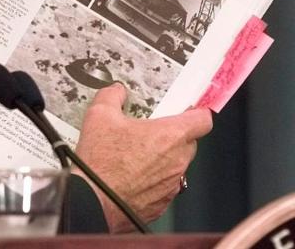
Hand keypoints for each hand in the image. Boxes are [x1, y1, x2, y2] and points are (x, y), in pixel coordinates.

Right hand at [73, 82, 212, 231]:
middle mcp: (177, 161)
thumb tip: (116, 91)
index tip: (187, 109)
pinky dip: (152, 180)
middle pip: (188, 142)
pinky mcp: (162, 203)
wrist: (93, 201)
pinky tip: (129, 175)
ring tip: (133, 155)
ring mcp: (172, 184)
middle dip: (171, 135)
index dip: (196, 112)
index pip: (203, 120)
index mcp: (170, 136)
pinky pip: (164, 186)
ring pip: (175, 165)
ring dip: (161, 159)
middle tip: (148, 131)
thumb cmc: (100, 162)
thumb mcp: (99, 116)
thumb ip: (112, 97)